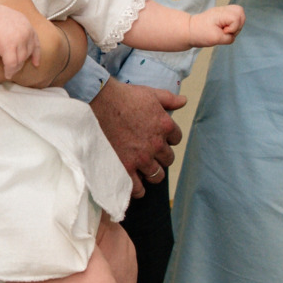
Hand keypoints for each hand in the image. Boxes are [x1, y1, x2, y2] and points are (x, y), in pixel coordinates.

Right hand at [0, 5, 41, 78]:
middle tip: (15, 68)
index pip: (35, 42)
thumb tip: (15, 37)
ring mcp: (19, 40)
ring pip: (21, 60)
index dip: (36, 54)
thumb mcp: (11, 18)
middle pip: (27, 53)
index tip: (36, 63)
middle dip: (22, 62)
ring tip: (11, 72)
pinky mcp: (9, 47)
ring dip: (16, 67)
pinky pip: (12, 64)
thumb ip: (17, 27)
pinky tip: (7, 74)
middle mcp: (26, 32)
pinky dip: (10, 71)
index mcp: (26, 25)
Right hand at [91, 80, 185, 198]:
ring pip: (156, 176)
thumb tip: (184, 100)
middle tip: (148, 152)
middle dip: (160, 156)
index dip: (167, 138)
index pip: (177, 139)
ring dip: (151, 172)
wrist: (98, 103)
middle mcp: (156, 145)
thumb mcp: (150, 93)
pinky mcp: (125, 168)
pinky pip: (138, 189)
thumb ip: (169, 99)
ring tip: (142, 168)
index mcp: (165, 126)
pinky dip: (137, 188)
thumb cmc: (124, 96)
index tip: (157, 136)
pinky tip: (134, 182)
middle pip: (168, 159)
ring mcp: (141, 159)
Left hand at [187, 4, 244, 46]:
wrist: (189, 31)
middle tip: (226, 31)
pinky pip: (234, 19)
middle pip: (240, 12)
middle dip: (238, 25)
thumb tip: (233, 35)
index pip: (236, 17)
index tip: (223, 31)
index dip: (233, 28)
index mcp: (220, 14)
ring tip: (224, 31)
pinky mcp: (223, 17)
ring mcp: (223, 12)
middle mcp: (223, 11)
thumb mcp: (216, 39)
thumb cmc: (200, 34)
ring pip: (239, 15)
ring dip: (235, 26)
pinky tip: (224, 29)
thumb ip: (229, 37)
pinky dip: (232, 26)